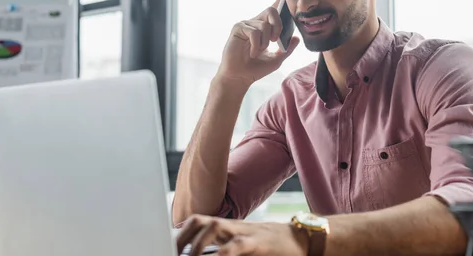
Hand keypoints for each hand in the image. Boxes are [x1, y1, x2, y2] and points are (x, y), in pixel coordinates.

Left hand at [176, 215, 307, 255]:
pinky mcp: (257, 243)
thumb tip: (211, 255)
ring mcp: (245, 231)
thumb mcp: (248, 247)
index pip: (199, 222)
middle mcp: (234, 226)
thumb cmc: (275, 247)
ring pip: (214, 225)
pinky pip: (234, 245)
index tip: (168, 246)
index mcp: (230, 228)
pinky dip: (221, 253)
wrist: (305, 239)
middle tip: (171, 253)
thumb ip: (229, 249)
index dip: (181, 233)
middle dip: (182, 236)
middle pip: (200, 220)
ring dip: (196, 242)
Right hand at [217, 4, 299, 86]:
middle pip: (271, 11)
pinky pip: (253, 32)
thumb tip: (296, 38)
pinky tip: (252, 54)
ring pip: (264, 25)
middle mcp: (254, 24)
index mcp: (263, 28)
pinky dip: (256, 45)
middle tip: (275, 40)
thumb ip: (287, 49)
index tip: (284, 22)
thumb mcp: (276, 59)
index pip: (274, 13)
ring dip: (265, 42)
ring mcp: (246, 25)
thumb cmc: (255, 69)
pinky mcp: (238, 29)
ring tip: (258, 52)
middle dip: (278, 25)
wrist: (240, 77)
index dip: (282, 12)